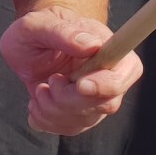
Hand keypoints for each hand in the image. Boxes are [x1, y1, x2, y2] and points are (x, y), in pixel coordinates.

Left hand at [0, 5, 142, 134]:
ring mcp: (95, 98)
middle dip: (70, 99)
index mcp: (106, 47)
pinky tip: (37, 102)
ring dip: (53, 109)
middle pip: (107, 103)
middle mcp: (108, 75)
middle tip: (50, 80)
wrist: (26, 46)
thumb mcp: (36, 25)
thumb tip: (91, 45)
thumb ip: (62, 33)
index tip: (80, 84)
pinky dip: (46, 120)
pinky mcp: (79, 113)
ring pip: (86, 120)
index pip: (129, 70)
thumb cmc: (35, 30)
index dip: (108, 84)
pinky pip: (69, 128)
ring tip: (40, 88)